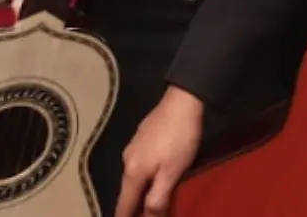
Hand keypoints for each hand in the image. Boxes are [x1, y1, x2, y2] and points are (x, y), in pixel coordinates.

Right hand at [115, 88, 203, 216]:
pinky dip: (142, 174)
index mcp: (133, 172)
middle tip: (138, 215)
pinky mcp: (141, 137)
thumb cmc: (180, 139)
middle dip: (131, 206)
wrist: (182, 101)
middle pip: (126, 191)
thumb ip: (157, 198)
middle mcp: (127, 160)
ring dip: (137, 190)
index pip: (124, 204)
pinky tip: (151, 174)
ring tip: (144, 200)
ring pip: (132, 177)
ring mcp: (132, 147)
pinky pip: (137, 164)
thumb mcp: (172, 172)